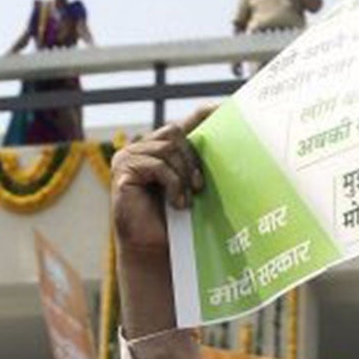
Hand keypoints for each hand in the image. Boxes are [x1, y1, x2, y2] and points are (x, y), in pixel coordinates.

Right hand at [109, 113, 211, 336]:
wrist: (155, 251)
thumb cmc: (177, 223)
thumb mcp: (195, 189)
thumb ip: (203, 167)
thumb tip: (236, 146)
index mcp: (163, 149)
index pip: (186, 122)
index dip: (205, 114)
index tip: (225, 108)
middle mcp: (144, 148)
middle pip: (176, 133)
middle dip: (192, 159)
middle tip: (200, 187)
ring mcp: (130, 157)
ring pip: (168, 147)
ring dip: (183, 175)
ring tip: (186, 199)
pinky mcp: (123, 170)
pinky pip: (157, 165)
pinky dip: (172, 184)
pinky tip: (177, 203)